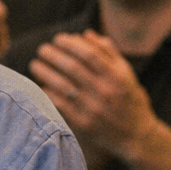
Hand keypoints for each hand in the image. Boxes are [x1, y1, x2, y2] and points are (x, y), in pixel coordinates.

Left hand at [27, 31, 157, 160]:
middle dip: (53, 55)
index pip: (90, 55)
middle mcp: (105, 92)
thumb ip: (109, 52)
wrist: (135, 135)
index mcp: (117, 77)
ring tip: (35, 64)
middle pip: (73, 68)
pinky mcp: (83, 124)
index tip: (58, 38)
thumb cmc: (129, 99)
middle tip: (42, 49)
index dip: (71, 44)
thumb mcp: (127, 73)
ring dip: (45, 73)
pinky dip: (48, 93)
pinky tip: (41, 85)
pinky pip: (60, 105)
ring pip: (63, 86)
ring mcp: (93, 109)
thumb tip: (86, 33)